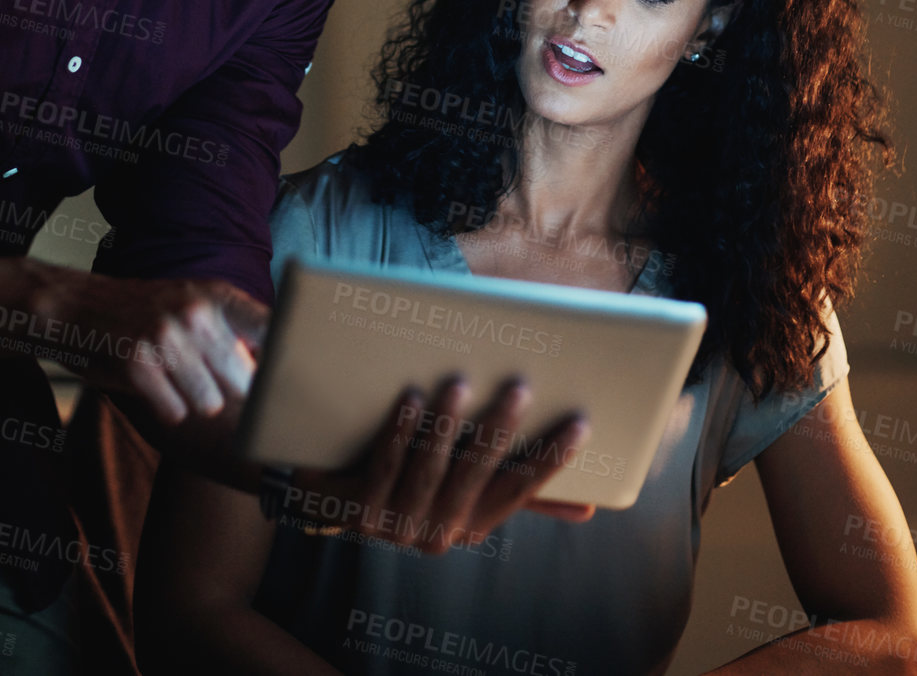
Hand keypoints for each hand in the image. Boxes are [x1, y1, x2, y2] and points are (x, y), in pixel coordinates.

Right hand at [43, 272, 267, 425]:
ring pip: (211, 402)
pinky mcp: (139, 366)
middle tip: (209, 383)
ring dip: (195, 400)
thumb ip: (233, 331)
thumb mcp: (193, 303)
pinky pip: (176, 412)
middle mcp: (196, 313)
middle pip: (244, 380)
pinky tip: (150, 385)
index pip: (272, 331)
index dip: (284, 363)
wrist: (79, 306)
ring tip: (173, 378)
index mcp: (217, 296)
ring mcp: (167, 338)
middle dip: (231, 391)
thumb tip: (274, 371)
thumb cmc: (144, 310)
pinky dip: (166, 408)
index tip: (291, 384)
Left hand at [290, 376, 593, 553]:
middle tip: (519, 388)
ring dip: (446, 427)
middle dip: (499, 432)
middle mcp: (439, 534)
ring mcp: (396, 528)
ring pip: (430, 473)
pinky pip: (384, 469)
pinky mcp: (358, 514)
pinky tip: (410, 399)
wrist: (328, 496)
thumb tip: (588, 510)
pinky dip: (399, 434)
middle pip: (477, 477)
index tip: (578, 424)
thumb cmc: (410, 478)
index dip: (550, 461)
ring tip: (459, 383)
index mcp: (472, 524)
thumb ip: (516, 492)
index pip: (520, 491)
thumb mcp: (464, 485)